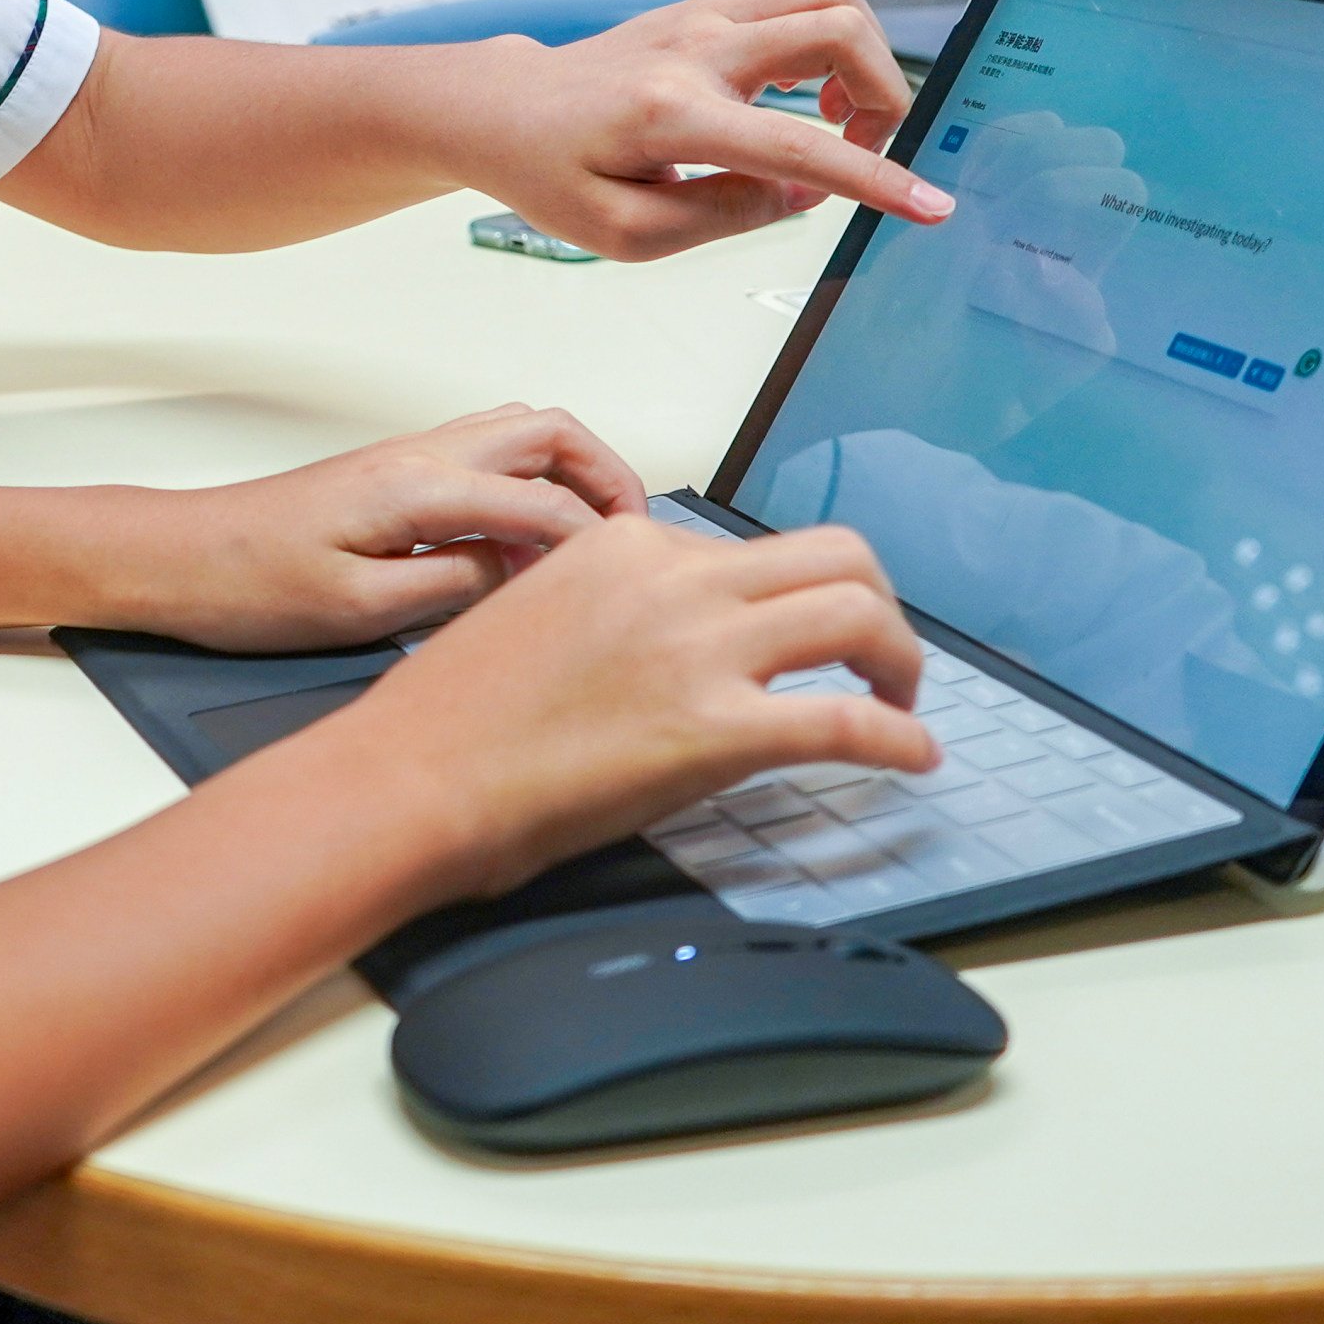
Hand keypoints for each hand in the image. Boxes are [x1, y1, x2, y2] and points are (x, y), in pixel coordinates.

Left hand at [113, 405, 650, 648]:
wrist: (180, 558)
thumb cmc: (248, 585)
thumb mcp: (361, 611)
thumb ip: (456, 588)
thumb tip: (522, 575)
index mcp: (418, 487)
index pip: (545, 500)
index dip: (598, 541)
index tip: (628, 580)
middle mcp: (418, 455)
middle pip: (549, 431)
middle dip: (608, 476)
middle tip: (633, 538)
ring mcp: (406, 457)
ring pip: (519, 433)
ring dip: (570, 472)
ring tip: (591, 540)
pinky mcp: (393, 473)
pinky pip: (486, 457)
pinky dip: (528, 484)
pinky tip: (521, 544)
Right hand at [337, 513, 933, 903]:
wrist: (410, 778)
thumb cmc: (452, 720)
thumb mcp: (536, 614)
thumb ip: (615, 606)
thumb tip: (674, 637)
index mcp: (624, 545)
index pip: (746, 550)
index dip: (784, 599)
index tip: (795, 637)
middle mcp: (671, 579)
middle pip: (833, 554)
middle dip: (875, 603)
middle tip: (875, 654)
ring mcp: (697, 649)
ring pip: (857, 612)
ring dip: (899, 658)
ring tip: (898, 700)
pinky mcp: (716, 729)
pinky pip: (847, 721)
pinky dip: (898, 737)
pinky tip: (913, 758)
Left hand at [454, 0, 952, 259]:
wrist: (504, 108)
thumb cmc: (553, 174)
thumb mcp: (625, 232)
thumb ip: (723, 215)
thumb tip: (804, 192)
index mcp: (672, 115)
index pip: (797, 145)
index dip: (874, 179)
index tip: (930, 206)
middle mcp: (696, 48)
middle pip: (838, 28)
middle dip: (882, 95)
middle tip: (859, 148)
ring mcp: (704, 14)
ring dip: (861, 57)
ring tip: (831, 116)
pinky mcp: (709, 5)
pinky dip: (831, 39)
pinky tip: (801, 92)